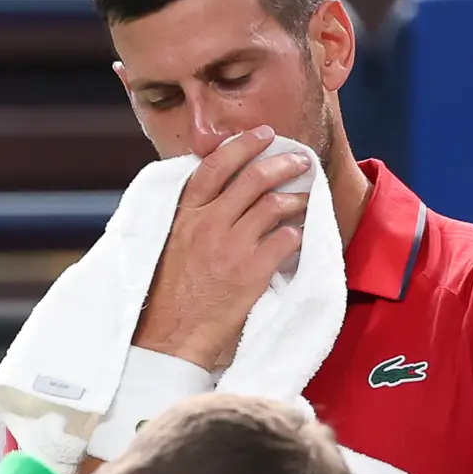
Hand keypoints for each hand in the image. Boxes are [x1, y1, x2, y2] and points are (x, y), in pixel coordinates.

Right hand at [129, 125, 309, 369]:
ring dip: (295, 197)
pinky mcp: (251, 272)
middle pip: (251, 179)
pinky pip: (285, 240)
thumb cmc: (167, 296)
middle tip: (298, 160)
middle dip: (281, 163)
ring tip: (305, 197)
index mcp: (184, 217)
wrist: (169, 338)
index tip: (260, 135)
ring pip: (273, 205)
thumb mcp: (168, 247)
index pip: (213, 166)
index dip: (240, 145)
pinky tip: (301, 235)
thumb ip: (190, 220)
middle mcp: (207, 225)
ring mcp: (230, 247)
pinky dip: (297, 234)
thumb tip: (216, 199)